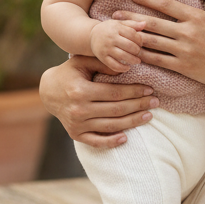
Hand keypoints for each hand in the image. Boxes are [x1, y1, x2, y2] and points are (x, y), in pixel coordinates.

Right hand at [39, 55, 158, 147]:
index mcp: (80, 91)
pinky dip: (112, 142)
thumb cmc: (70, 73)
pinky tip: (126, 137)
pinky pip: (97, 141)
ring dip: (133, 122)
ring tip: (149, 116)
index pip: (115, 93)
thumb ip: (103, 63)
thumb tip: (126, 69)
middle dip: (139, 105)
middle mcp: (79, 109)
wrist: (49, 91)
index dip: (135, 91)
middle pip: (116, 110)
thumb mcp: (83, 62)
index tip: (150, 89)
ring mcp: (77, 124)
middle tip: (155, 101)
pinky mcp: (76, 135)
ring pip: (111, 126)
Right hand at [89, 19, 144, 72]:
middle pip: (129, 46)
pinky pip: (114, 65)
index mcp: (116, 28)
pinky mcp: (102, 57)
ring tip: (137, 61)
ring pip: (123, 56)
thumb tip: (145, 24)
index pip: (132, 34)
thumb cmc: (109, 29)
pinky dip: (122, 68)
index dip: (140, 40)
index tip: (140, 43)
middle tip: (138, 52)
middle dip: (137, 51)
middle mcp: (110, 38)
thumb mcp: (119, 23)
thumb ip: (132, 24)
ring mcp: (106, 48)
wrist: (91, 35)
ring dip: (133, 60)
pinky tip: (127, 67)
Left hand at [112, 0, 204, 91]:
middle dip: (131, 17)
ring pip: (152, 42)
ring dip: (133, 36)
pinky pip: (158, 60)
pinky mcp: (182, 67)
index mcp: (196, 17)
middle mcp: (187, 33)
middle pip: (153, 23)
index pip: (166, 5)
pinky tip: (131, 52)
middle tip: (115, 14)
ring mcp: (183, 51)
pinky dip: (143, 56)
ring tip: (117, 32)